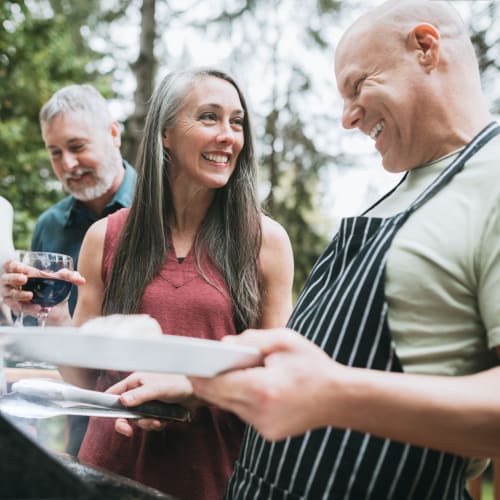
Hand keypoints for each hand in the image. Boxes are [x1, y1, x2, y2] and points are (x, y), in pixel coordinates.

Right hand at [1, 258, 84, 321]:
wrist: (58, 308)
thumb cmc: (56, 289)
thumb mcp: (62, 280)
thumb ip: (69, 276)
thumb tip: (80, 279)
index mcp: (22, 272)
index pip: (10, 265)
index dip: (12, 265)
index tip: (21, 267)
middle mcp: (15, 283)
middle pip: (5, 278)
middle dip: (13, 278)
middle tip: (24, 279)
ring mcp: (15, 296)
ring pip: (9, 294)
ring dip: (19, 294)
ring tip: (30, 295)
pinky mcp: (19, 308)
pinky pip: (19, 308)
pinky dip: (28, 308)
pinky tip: (38, 308)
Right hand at [106, 372, 195, 436]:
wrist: (197, 391)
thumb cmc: (178, 383)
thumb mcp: (157, 388)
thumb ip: (140, 395)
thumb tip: (122, 401)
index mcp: (135, 382)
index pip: (114, 394)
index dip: (109, 406)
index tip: (110, 418)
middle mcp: (139, 392)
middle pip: (124, 411)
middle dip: (130, 422)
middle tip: (129, 431)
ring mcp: (148, 402)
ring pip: (138, 419)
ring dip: (148, 423)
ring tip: (159, 420)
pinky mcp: (157, 410)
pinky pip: (151, 422)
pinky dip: (157, 424)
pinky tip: (166, 420)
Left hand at [190, 328, 341, 440]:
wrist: (340, 398)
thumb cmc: (313, 365)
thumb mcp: (284, 340)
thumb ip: (251, 338)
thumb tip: (223, 344)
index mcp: (262, 389)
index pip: (217, 384)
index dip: (199, 374)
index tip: (187, 364)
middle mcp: (259, 413)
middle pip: (219, 397)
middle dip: (209, 380)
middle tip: (199, 364)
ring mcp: (264, 427)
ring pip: (230, 406)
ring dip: (227, 389)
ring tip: (227, 370)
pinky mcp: (268, 433)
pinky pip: (244, 412)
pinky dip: (242, 398)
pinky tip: (251, 385)